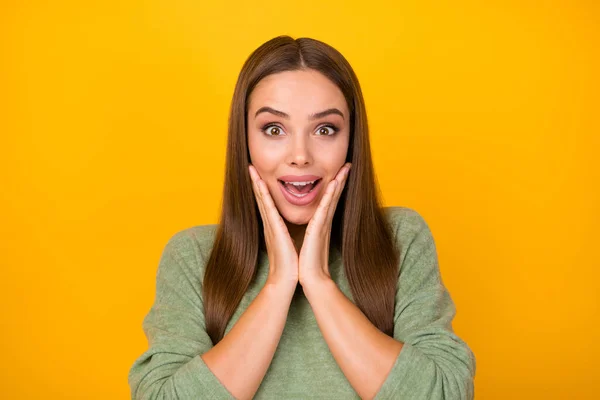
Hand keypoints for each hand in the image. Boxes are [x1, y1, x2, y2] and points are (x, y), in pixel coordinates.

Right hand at [248, 165, 298, 288]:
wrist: (286, 280)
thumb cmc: (289, 264)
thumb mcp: (288, 244)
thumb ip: (286, 234)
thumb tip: (287, 229)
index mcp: (274, 226)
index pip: (266, 203)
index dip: (261, 188)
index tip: (258, 174)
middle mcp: (269, 224)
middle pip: (260, 198)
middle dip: (256, 181)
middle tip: (250, 165)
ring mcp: (270, 226)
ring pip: (262, 200)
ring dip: (257, 183)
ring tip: (252, 169)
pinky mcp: (274, 230)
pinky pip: (269, 208)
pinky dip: (264, 195)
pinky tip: (261, 184)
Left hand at [298, 163, 350, 287]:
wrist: (310, 279)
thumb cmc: (306, 263)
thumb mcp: (306, 242)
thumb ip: (309, 232)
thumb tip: (308, 227)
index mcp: (320, 224)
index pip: (328, 201)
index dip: (334, 186)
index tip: (338, 173)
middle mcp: (324, 222)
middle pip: (334, 196)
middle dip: (340, 180)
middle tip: (347, 164)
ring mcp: (322, 225)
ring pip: (331, 199)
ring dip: (338, 183)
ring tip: (344, 168)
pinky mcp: (319, 230)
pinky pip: (324, 209)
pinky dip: (330, 196)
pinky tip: (334, 184)